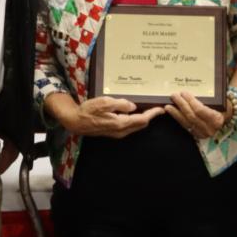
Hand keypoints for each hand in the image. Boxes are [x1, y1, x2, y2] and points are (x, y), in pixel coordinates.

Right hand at [50, 95, 164, 138]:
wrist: (76, 122)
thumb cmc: (88, 111)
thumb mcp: (104, 102)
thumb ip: (120, 104)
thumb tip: (133, 106)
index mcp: (120, 124)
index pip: (142, 119)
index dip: (153, 114)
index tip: (161, 109)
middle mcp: (121, 131)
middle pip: (141, 125)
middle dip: (150, 116)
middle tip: (157, 107)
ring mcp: (117, 133)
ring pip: (135, 126)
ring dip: (143, 118)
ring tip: (148, 108)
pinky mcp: (113, 132)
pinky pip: (129, 127)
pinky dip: (135, 120)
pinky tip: (134, 112)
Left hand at [165, 91, 227, 139]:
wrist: (224, 118)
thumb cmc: (222, 106)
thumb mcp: (220, 102)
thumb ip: (209, 99)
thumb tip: (192, 90)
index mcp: (217, 120)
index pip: (200, 110)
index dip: (190, 101)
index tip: (184, 93)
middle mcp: (210, 129)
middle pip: (191, 116)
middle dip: (181, 105)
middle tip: (174, 95)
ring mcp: (202, 134)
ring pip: (186, 122)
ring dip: (176, 113)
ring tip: (168, 105)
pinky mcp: (196, 135)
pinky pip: (185, 126)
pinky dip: (177, 118)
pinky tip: (172, 112)